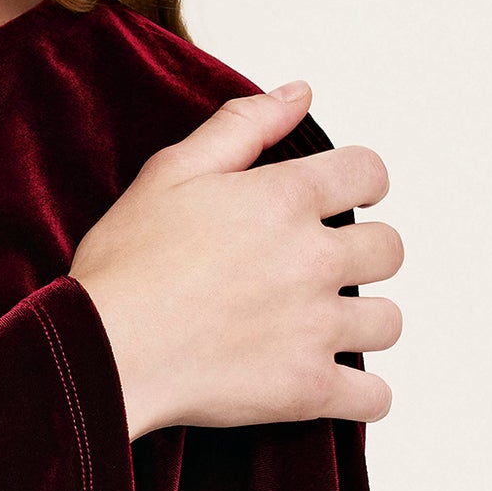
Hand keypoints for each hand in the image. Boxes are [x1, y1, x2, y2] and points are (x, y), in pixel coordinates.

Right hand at [67, 82, 402, 439]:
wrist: (101, 349)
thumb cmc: (126, 262)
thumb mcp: (171, 172)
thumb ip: (242, 126)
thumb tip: (301, 92)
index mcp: (283, 199)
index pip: (369, 172)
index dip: (361, 182)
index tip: (343, 199)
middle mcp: (312, 259)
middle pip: (389, 249)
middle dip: (363, 253)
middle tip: (319, 267)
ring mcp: (314, 327)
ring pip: (387, 322)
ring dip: (361, 323)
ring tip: (317, 326)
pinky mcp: (306, 389)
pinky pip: (374, 398)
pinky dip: (360, 395)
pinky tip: (330, 382)